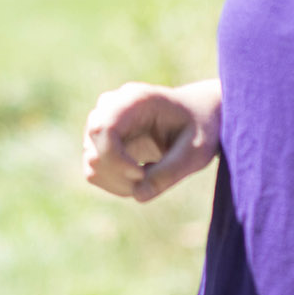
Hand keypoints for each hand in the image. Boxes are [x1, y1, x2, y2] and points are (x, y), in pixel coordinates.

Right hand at [83, 80, 220, 201]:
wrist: (199, 117)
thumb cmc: (201, 129)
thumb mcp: (196, 151)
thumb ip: (169, 172)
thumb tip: (137, 195)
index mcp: (135, 100)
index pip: (103, 128)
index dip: (115, 158)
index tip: (141, 173)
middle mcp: (111, 106)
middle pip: (94, 148)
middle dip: (120, 174)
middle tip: (152, 179)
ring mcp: (102, 124)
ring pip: (92, 163)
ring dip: (119, 182)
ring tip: (151, 178)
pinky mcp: (100, 142)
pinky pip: (94, 171)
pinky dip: (115, 183)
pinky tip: (141, 178)